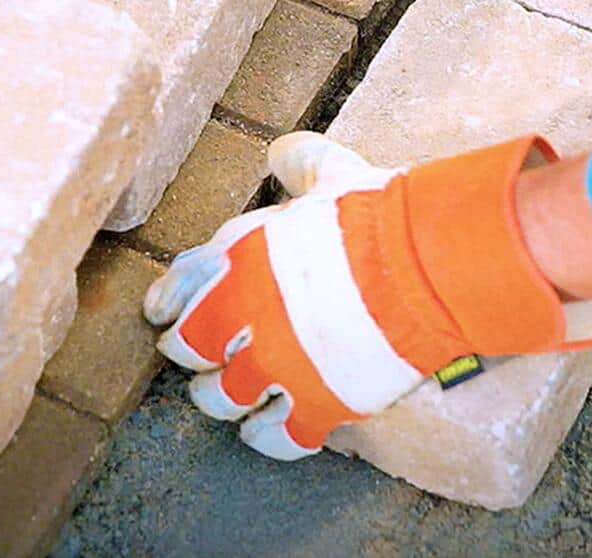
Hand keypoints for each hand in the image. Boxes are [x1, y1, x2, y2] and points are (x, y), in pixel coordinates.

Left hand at [142, 132, 591, 459]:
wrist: (427, 264)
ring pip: (221, 399)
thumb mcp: (331, 173)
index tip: (163, 311)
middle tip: (194, 354)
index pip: (178, 286)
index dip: (168, 301)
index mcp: (238, 257)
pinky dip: (265, 438)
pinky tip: (262, 431)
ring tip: (222, 396)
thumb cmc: (379, 213)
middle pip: (190, 348)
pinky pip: (276, 437)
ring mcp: (278, 366)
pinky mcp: (318, 404)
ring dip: (218, 397)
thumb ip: (300, 163)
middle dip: (188, 351)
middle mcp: (245, 316)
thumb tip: (283, 154)